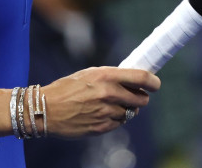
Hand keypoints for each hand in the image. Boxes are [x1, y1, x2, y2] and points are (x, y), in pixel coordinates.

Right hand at [42, 66, 159, 137]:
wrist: (46, 109)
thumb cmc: (67, 88)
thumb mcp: (89, 74)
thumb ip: (112, 76)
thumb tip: (132, 78)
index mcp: (106, 76)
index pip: (141, 77)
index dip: (153, 82)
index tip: (156, 84)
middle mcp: (109, 93)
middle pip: (141, 99)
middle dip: (141, 98)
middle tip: (136, 96)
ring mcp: (106, 112)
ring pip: (130, 113)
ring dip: (126, 110)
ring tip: (110, 105)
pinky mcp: (101, 127)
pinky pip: (119, 124)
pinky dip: (115, 119)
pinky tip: (102, 114)